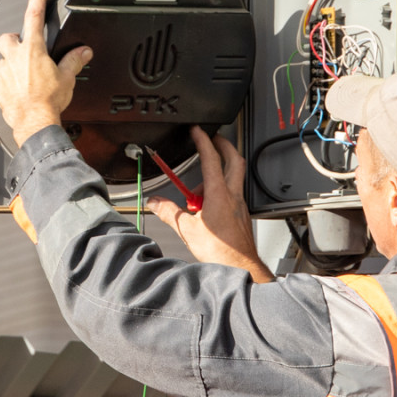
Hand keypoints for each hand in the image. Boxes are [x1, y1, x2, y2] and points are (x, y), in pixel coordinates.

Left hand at [0, 0, 91, 145]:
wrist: (34, 122)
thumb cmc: (48, 101)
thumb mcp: (66, 78)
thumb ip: (74, 61)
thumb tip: (83, 52)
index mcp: (33, 50)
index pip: (34, 18)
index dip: (37, 3)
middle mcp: (14, 58)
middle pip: (7, 38)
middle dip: (14, 39)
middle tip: (23, 46)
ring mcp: (3, 73)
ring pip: (3, 61)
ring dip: (12, 64)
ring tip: (25, 75)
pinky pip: (0, 81)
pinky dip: (7, 83)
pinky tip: (18, 90)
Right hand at [147, 127, 273, 282]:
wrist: (239, 265)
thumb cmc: (220, 251)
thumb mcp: (187, 229)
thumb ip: (169, 212)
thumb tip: (155, 203)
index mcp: (219, 193)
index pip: (211, 158)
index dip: (203, 141)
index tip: (198, 131)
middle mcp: (232, 195)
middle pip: (233, 160)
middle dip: (223, 145)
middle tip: (213, 139)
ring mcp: (239, 204)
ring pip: (233, 177)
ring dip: (219, 173)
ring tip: (199, 190)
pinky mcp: (241, 214)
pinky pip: (232, 194)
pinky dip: (221, 191)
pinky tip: (208, 206)